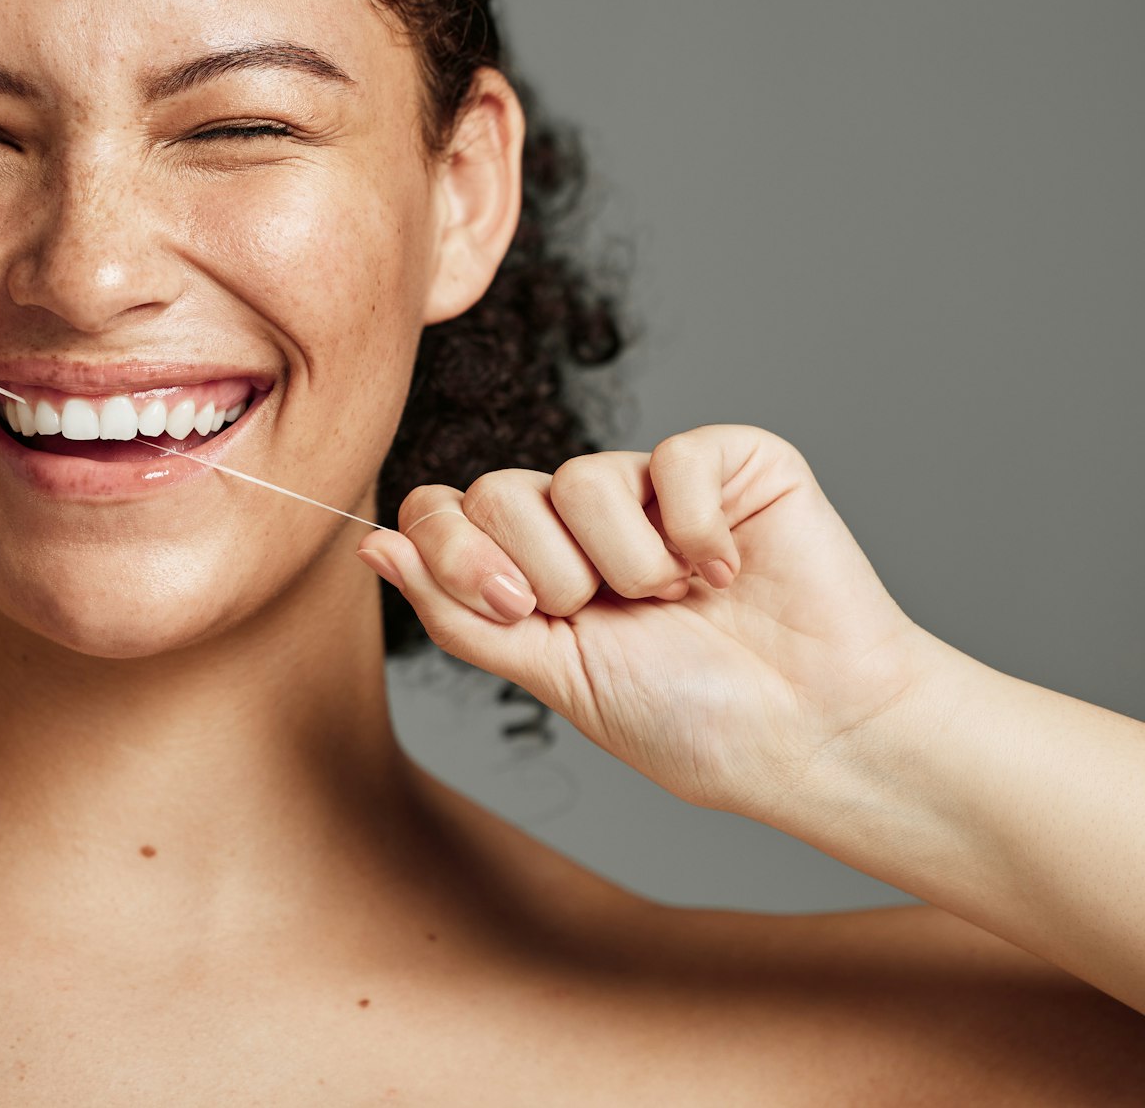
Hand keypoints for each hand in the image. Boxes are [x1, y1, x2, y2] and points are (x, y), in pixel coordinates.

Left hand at [357, 424, 938, 814]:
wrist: (814, 731)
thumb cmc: (693, 716)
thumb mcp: (556, 674)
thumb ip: (461, 613)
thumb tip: (373, 545)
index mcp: (532, 567)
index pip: (444, 512)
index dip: (459, 552)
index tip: (517, 610)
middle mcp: (583, 517)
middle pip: (497, 490)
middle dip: (550, 573)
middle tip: (612, 616)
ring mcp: (652, 485)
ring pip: (581, 475)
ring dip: (630, 565)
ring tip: (682, 602)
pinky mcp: (727, 461)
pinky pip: (669, 457)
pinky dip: (696, 529)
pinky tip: (729, 570)